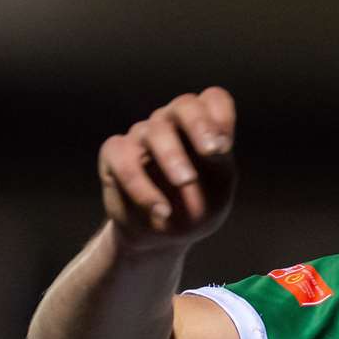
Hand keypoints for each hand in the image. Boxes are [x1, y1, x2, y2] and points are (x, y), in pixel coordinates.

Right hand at [98, 87, 237, 251]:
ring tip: (186, 183)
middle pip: (184, 105)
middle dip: (199, 125)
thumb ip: (220, 164)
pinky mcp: (115, 155)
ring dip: (172, 156)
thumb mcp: (218, 190)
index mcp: (202, 129)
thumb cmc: (195, 208)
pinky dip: (142, 187)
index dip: (220, 116)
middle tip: (212, 152)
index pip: (213, 100)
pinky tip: (160, 210)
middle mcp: (172, 125)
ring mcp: (142, 137)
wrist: (162, 238)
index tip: (224, 147)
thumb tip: (216, 145)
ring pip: (154, 131)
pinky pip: (124, 160)